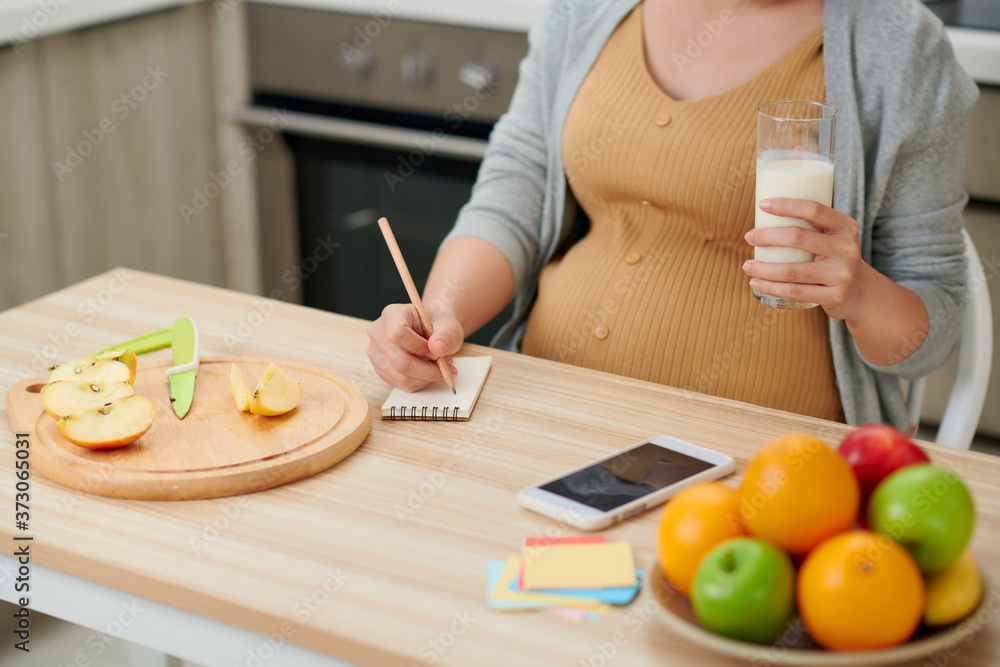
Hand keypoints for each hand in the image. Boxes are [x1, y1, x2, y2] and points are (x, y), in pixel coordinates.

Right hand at [366, 304, 462, 391]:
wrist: (431, 330)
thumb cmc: (437, 324)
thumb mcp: (447, 325)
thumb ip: (445, 335)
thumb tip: (438, 349)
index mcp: (392, 314)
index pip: (398, 334)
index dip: (420, 348)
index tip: (437, 352)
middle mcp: (378, 333)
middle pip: (399, 361)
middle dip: (427, 369)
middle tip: (445, 367)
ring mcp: (376, 352)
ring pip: (401, 376)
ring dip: (425, 378)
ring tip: (439, 368)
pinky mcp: (380, 369)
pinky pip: (401, 384)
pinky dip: (419, 382)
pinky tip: (428, 372)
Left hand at [742, 198, 873, 320]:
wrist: (860, 292)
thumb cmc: (833, 258)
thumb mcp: (832, 237)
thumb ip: (810, 225)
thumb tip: (764, 212)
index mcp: (845, 227)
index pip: (814, 210)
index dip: (786, 205)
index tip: (762, 204)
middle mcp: (846, 248)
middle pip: (798, 238)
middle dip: (767, 236)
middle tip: (748, 237)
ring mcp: (841, 274)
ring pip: (792, 270)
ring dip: (763, 268)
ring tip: (747, 265)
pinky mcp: (834, 297)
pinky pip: (795, 292)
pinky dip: (771, 288)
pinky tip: (755, 283)